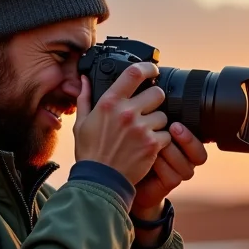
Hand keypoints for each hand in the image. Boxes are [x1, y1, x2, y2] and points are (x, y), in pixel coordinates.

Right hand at [73, 62, 171, 184]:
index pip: (134, 73)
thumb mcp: (82, 122)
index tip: (153, 70)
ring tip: (146, 132)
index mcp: (109, 103)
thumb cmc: (90, 152)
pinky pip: (166, 135)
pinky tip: (149, 146)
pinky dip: (161, 141)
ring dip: (158, 123)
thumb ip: (85, 97)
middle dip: (155, 101)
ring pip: (164, 116)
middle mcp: (127, 112)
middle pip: (157, 93)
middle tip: (149, 109)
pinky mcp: (152, 145)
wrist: (100, 180)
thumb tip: (85, 79)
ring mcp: (141, 128)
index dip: (148, 67)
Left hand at [131, 122, 208, 217]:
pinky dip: (161, 167)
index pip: (200, 138)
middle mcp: (185, 157)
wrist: (122, 171)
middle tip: (172, 129)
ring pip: (186, 165)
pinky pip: (173, 177)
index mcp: (183, 142)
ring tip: (152, 146)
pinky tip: (148, 160)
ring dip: (170, 153)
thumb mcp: (146, 127)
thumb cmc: (132, 144)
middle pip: (200, 154)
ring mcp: (179, 172)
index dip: (191, 135)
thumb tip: (158, 102)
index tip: (175, 124)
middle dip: (188, 141)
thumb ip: (157, 117)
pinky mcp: (169, 184)